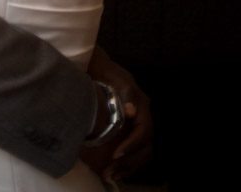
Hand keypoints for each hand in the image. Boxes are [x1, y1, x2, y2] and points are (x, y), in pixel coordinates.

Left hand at [82, 47, 153, 182]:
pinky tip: (113, 170)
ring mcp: (137, 122)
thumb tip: (132, 111)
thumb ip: (124, 92)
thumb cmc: (101, 69)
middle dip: (129, 162)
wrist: (95, 64)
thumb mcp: (111, 76)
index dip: (132, 145)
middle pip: (145, 146)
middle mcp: (143, 115)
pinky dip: (125, 162)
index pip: (144, 131)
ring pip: (142, 152)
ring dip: (128, 166)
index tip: (115, 155)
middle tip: (110, 173)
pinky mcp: (129, 129)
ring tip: (110, 176)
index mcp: (141, 103)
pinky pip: (134, 151)